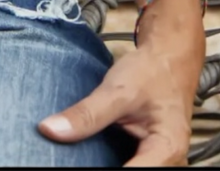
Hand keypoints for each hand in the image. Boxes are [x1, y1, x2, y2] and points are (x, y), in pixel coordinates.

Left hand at [38, 27, 203, 166]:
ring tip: (78, 151)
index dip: (97, 169)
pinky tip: (88, 152)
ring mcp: (160, 162)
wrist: (167, 59)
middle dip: (97, 165)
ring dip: (101, 162)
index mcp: (165, 150)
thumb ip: (86, 115)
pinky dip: (107, 160)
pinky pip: (128, 164)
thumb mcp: (116, 90)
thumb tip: (50, 130)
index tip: (73, 161)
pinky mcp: (149, 157)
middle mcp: (169, 163)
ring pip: (127, 170)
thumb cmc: (150, 72)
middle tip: (69, 155)